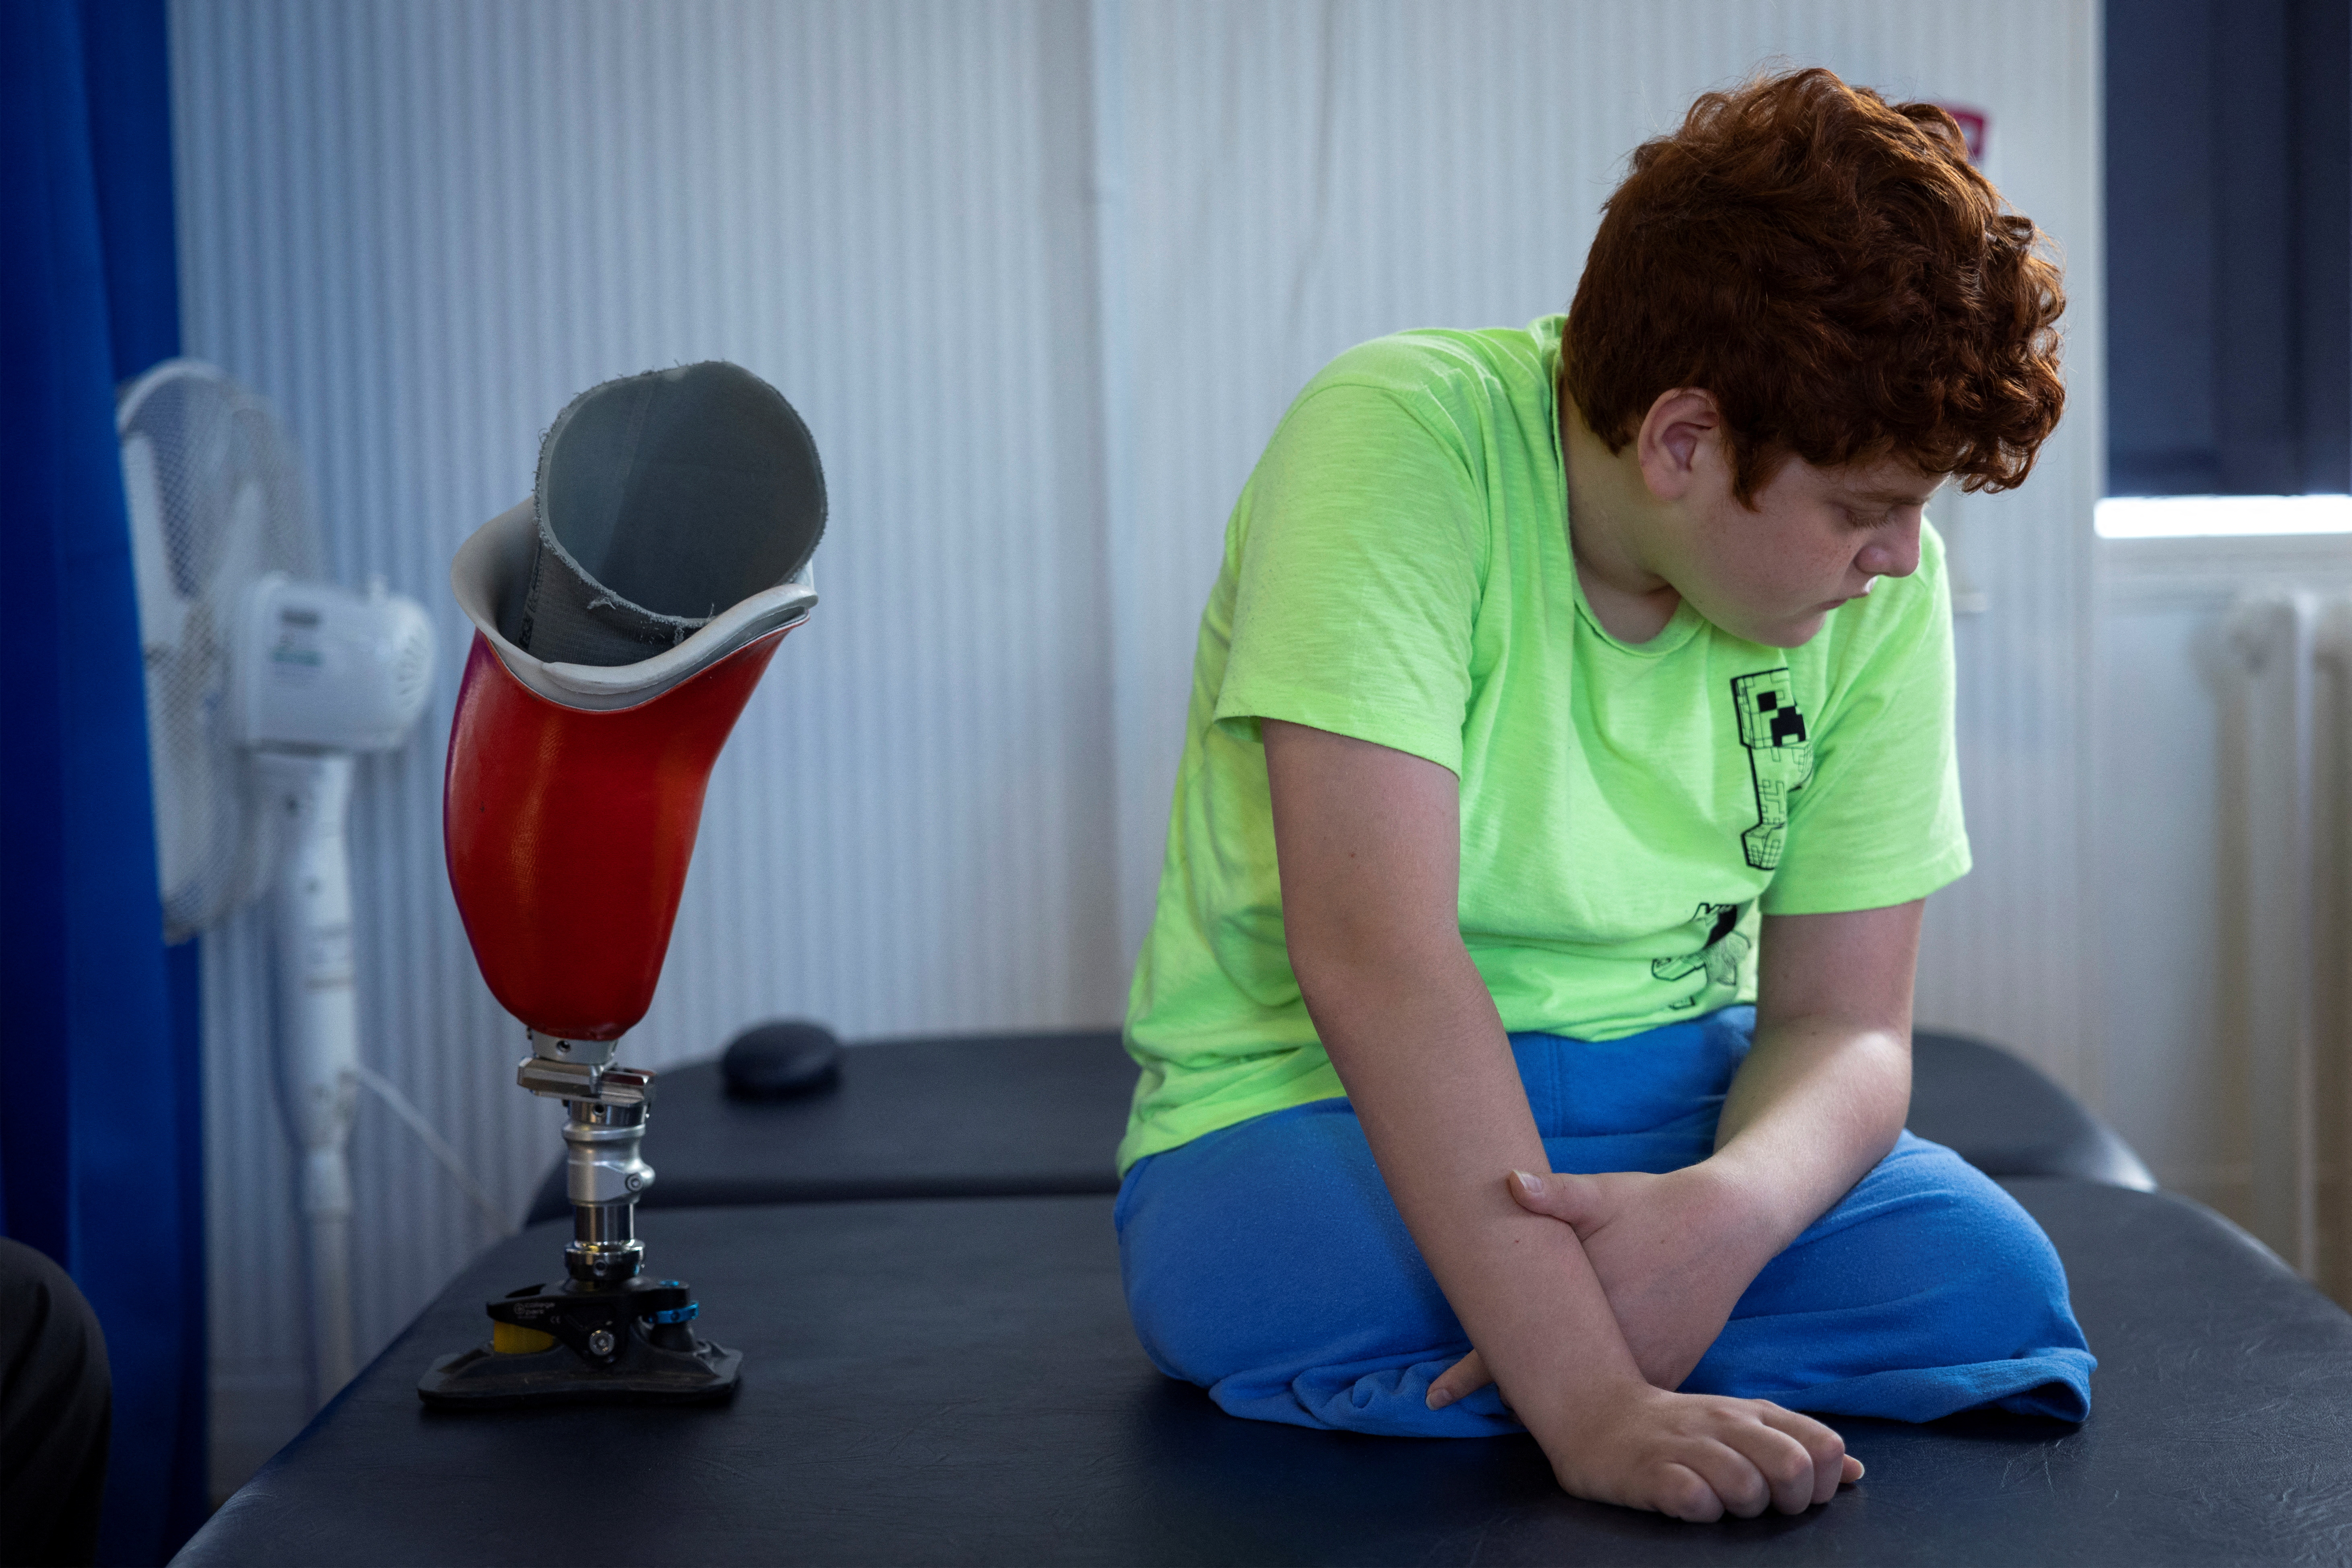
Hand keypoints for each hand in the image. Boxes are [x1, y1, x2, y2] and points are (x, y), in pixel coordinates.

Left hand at [1428, 1163, 1768, 1402]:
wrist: (1728, 1225)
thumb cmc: (1653, 1205)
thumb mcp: (1600, 1194)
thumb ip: (1553, 1194)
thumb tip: (1509, 1180)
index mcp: (1581, 1305)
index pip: (1511, 1350)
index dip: (1469, 1375)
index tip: (1434, 1396)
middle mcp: (1613, 1344)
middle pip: (1544, 1382)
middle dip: (1508, 1387)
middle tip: (1464, 1394)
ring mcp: (1646, 1363)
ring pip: (1587, 1395)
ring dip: (1556, 1394)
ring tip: (1518, 1395)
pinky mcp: (1673, 1370)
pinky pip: (1628, 1393)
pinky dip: (1603, 1394)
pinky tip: (1582, 1391)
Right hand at [1538, 1380, 1861, 1520]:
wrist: (1597, 1415)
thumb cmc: (1682, 1432)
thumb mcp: (1745, 1427)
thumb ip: (1799, 1444)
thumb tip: (1854, 1473)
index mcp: (1755, 1414)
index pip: (1823, 1445)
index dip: (1820, 1482)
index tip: (1791, 1494)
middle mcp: (1725, 1423)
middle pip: (1792, 1466)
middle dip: (1787, 1500)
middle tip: (1759, 1506)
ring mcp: (1686, 1445)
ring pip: (1745, 1486)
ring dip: (1741, 1508)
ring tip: (1719, 1504)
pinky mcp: (1651, 1471)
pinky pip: (1693, 1500)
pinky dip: (1699, 1511)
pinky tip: (1687, 1504)